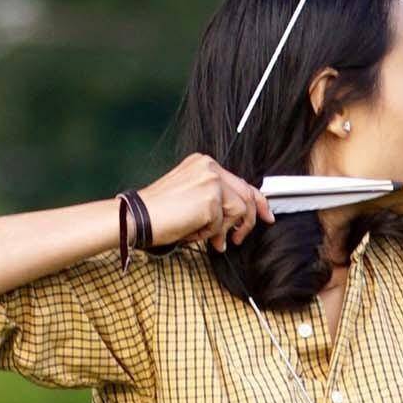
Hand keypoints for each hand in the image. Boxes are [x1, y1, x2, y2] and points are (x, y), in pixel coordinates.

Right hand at [136, 154, 274, 252]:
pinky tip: (191, 232)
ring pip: (237, 211)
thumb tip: (238, 222)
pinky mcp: (211, 198)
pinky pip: (223, 223)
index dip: (257, 201)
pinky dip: (209, 233)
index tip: (266, 216)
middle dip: (247, 221)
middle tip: (238, 239)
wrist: (136, 218)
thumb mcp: (191, 200)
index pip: (240, 181)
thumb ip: (216, 203)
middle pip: (246, 195)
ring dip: (221, 230)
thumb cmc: (158, 213)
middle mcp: (210, 166)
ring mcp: (212, 181)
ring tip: (204, 236)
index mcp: (204, 163)